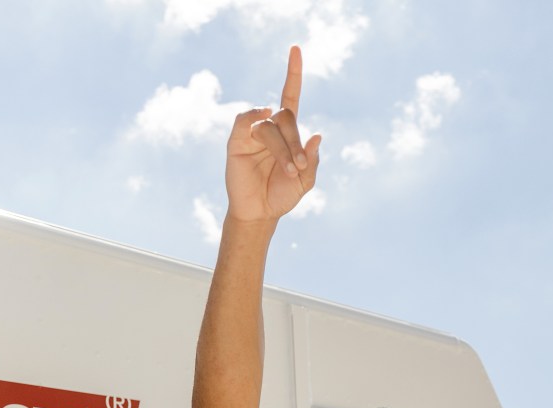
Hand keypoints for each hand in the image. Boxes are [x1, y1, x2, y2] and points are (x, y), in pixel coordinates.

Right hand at [224, 46, 321, 222]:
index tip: (296, 48)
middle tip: (298, 167)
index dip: (293, 73)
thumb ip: (312, 160)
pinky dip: (254, 117)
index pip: (290, 96)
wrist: (260, 214)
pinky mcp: (236, 140)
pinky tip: (263, 120)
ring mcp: (252, 132)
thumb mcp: (305, 181)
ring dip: (283, 148)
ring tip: (289, 171)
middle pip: (286, 117)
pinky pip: (245, 120)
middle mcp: (270, 126)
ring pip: (270, 125)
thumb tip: (317, 135)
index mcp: (288, 132)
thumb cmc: (282, 195)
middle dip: (296, 141)